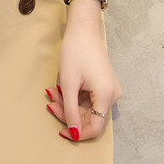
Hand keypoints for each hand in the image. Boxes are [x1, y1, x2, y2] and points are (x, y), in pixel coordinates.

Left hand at [45, 17, 121, 141]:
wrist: (82, 30)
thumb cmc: (75, 52)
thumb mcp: (68, 84)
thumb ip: (71, 110)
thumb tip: (74, 134)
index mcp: (106, 96)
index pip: (95, 128)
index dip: (77, 133)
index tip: (61, 131)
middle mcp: (113, 95)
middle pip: (90, 118)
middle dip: (68, 113)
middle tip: (50, 103)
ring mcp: (110, 90)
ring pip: (87, 108)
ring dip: (68, 103)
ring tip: (52, 92)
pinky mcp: (104, 85)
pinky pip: (89, 99)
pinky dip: (73, 97)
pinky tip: (60, 88)